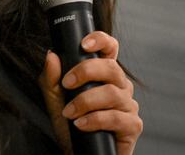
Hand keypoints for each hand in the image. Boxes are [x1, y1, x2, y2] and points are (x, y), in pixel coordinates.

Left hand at [38, 31, 141, 154]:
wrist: (78, 151)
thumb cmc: (70, 123)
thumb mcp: (54, 98)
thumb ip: (51, 77)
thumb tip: (51, 55)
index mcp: (104, 74)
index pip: (110, 49)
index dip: (101, 40)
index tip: (84, 44)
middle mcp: (119, 86)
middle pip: (112, 68)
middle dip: (86, 72)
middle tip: (67, 84)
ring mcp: (128, 106)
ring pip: (113, 93)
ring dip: (85, 101)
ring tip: (70, 112)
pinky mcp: (132, 126)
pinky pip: (116, 118)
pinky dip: (95, 120)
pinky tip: (81, 124)